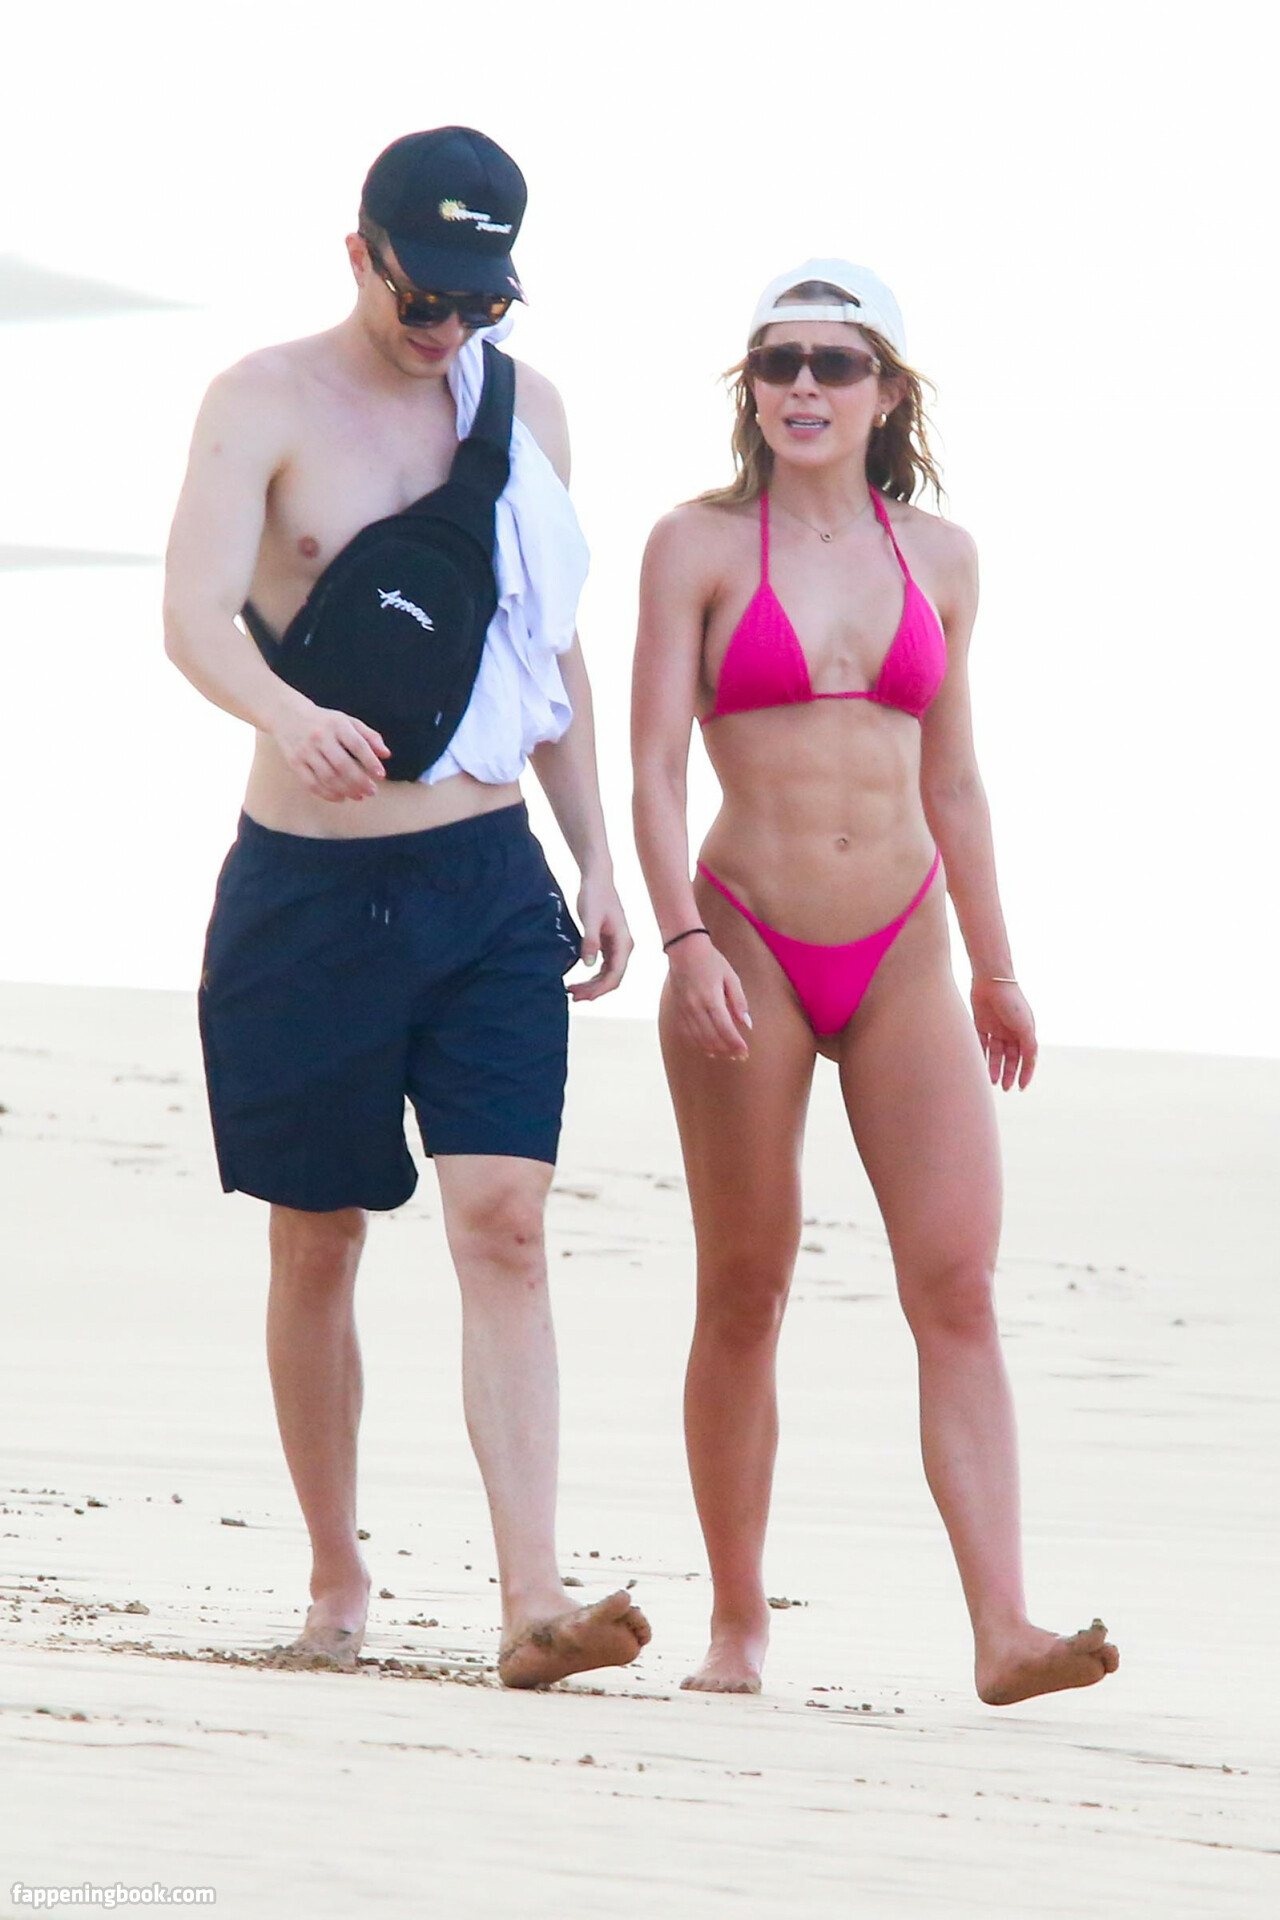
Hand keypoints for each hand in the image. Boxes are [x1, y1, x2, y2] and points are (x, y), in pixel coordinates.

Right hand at [271, 696, 390, 800]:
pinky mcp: (294, 762)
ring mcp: (305, 750)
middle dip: (360, 781)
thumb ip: (369, 736)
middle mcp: (320, 736)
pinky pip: (311, 783)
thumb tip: (386, 755)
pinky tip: (341, 798)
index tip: (381, 775)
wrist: (286, 714)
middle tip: (372, 791)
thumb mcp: (347, 721)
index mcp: (336, 724)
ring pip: (328, 776)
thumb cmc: (324, 721)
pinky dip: (328, 794)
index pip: (357, 744)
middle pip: (342, 764)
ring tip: (360, 796)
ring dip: (346, 790)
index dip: (370, 761)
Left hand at [569, 873, 632, 1000]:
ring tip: (572, 991)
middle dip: (593, 991)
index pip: (615, 975)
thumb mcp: (590, 917)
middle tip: (571, 996)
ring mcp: (617, 946)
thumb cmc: (594, 894)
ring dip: (592, 986)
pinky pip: (603, 967)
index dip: (598, 990)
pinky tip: (579, 980)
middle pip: (612, 979)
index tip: (581, 996)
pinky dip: (592, 976)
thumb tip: (589, 965)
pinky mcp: (609, 943)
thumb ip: (590, 940)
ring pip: (608, 975)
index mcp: (624, 943)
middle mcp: (624, 947)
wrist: (597, 878)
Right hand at [666, 935, 751, 1058]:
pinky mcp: (678, 1011)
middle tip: (739, 1056)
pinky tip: (709, 1048)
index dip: (735, 1044)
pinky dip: (699, 1044)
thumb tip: (747, 1025)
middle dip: (727, 1050)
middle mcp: (696, 1007)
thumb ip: (739, 1002)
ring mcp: (684, 1010)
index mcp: (711, 998)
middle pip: (712, 1038)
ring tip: (726, 1054)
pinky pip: (687, 1034)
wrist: (684, 949)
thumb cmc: (711, 961)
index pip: (725, 1029)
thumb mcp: (731, 977)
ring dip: (714, 1050)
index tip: (745, 1052)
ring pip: (699, 1039)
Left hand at [971, 978, 1036, 1088]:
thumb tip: (1030, 1064)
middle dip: (1008, 1073)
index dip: (1025, 1073)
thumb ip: (1029, 1044)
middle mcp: (1011, 1031)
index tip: (1020, 1087)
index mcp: (1025, 1031)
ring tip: (991, 1081)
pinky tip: (978, 1066)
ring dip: (994, 1067)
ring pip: (995, 1053)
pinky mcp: (981, 1023)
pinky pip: (981, 1043)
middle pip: (1011, 1057)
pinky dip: (981, 1055)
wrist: (991, 980)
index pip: (1027, 1057)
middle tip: (1004, 1088)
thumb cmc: (1011, 1001)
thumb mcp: (1025, 1025)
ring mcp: (996, 1028)